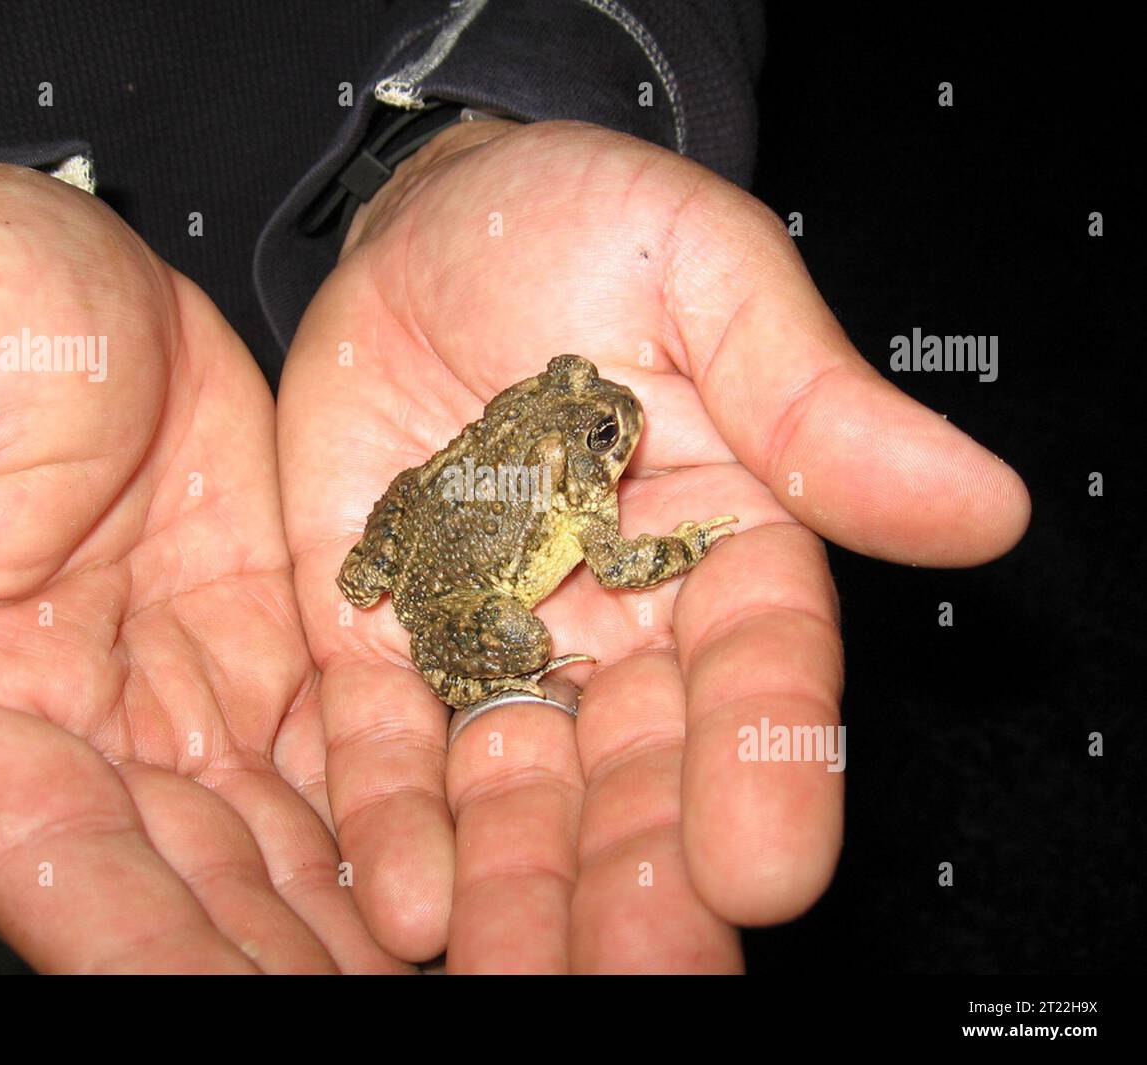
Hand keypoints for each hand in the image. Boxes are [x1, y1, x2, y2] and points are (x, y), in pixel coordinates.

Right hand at [0, 165, 405, 971]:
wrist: (85, 267)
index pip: (61, 863)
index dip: (138, 947)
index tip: (213, 1004)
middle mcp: (87, 727)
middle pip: (188, 882)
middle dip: (269, 960)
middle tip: (372, 1014)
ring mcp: (187, 694)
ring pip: (276, 840)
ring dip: (341, 919)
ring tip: (426, 974)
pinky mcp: (273, 644)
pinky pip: (339, 750)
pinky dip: (388, 818)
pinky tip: (444, 873)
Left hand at [279, 119, 1029, 970]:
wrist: (432, 219)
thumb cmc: (585, 228)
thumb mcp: (708, 277)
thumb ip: (813, 401)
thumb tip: (976, 505)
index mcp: (725, 542)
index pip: (761, 676)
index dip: (770, 767)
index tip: (768, 866)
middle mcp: (618, 618)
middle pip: (641, 767)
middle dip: (641, 875)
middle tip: (640, 980)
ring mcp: (495, 633)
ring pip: (519, 782)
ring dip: (517, 884)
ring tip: (504, 974)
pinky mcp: (380, 627)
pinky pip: (389, 733)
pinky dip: (394, 812)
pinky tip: (402, 895)